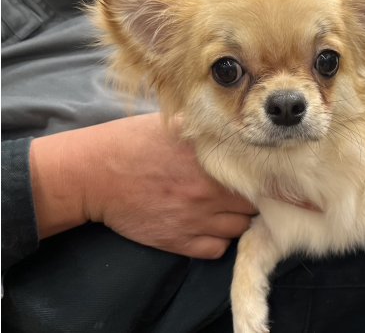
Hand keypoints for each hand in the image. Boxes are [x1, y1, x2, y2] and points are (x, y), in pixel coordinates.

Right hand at [30, 113, 256, 258]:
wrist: (95, 174)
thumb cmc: (132, 142)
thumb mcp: (172, 124)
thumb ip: (205, 128)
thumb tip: (231, 123)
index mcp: (210, 160)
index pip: (256, 175)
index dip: (261, 176)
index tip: (260, 175)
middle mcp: (208, 192)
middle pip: (253, 204)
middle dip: (253, 199)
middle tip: (245, 192)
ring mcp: (194, 220)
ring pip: (239, 229)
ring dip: (238, 220)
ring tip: (228, 209)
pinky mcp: (178, 241)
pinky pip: (217, 249)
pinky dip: (219, 240)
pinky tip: (210, 226)